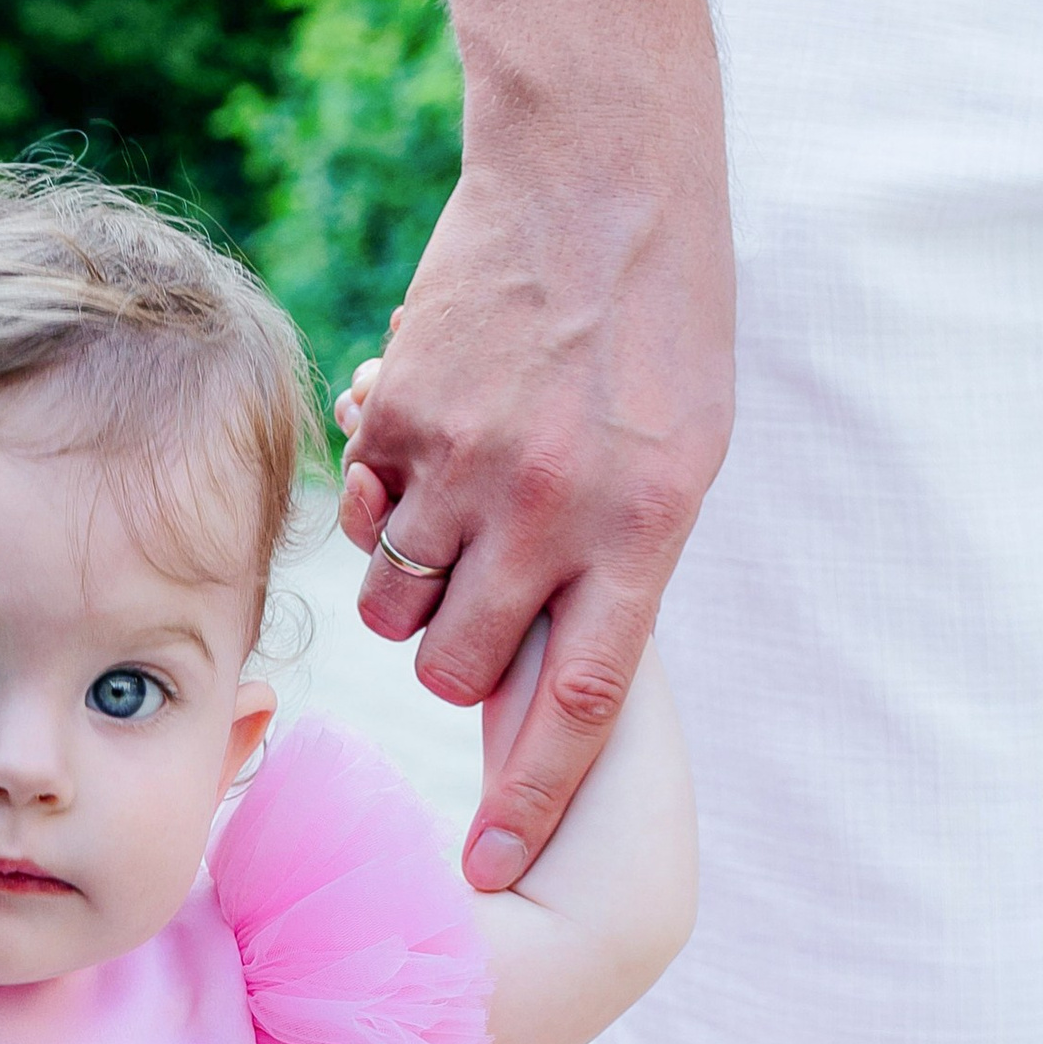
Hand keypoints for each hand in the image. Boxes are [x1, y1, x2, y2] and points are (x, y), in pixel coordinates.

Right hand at [337, 121, 732, 889]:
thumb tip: (540, 671)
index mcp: (643, 530)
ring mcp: (465, 463)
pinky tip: (426, 447)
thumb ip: (618, 567)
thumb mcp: (682, 456)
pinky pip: (359, 516)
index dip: (530, 797)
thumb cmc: (661, 324)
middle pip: (456, 666)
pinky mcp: (399, 418)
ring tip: (452, 517)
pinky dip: (381, 506)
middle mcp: (549, 510)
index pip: (577, 704)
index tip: (491, 867)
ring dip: (412, 588)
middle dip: (453, 663)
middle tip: (472, 609)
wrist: (599, 176)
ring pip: (393, 603)